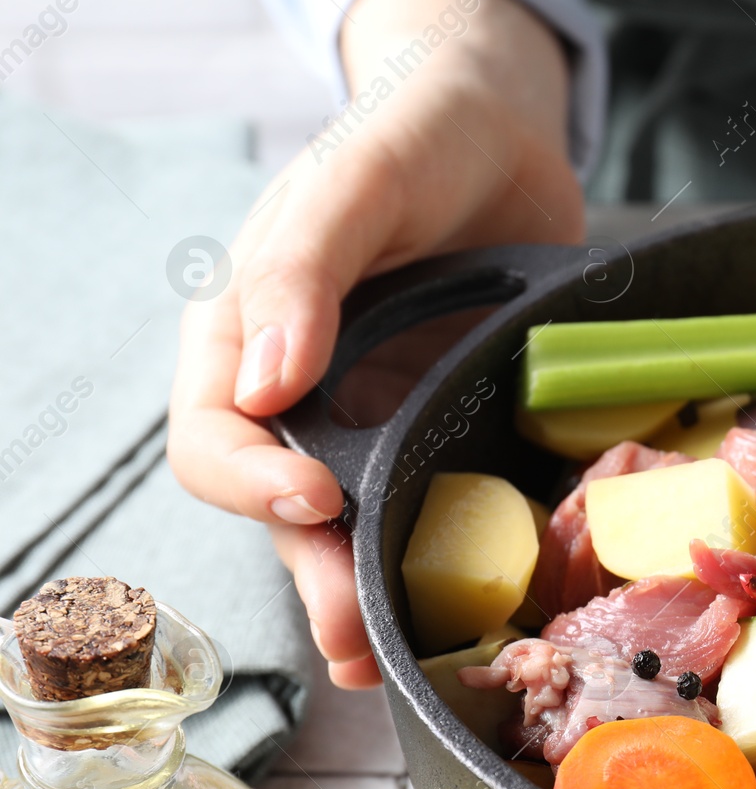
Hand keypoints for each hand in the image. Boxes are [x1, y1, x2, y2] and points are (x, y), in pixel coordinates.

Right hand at [169, 0, 583, 686]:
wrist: (507, 132)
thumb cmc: (415, 134)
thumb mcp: (355, 180)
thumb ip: (302, 268)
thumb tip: (264, 386)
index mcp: (247, 335)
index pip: (216, 438)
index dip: (251, 481)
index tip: (315, 497)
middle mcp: (304, 392)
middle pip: (283, 510)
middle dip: (315, 576)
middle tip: (354, 634)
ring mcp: (379, 417)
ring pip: (356, 528)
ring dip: (369, 594)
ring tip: (390, 656)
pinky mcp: (448, 427)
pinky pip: (436, 504)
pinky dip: (443, 560)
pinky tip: (461, 608)